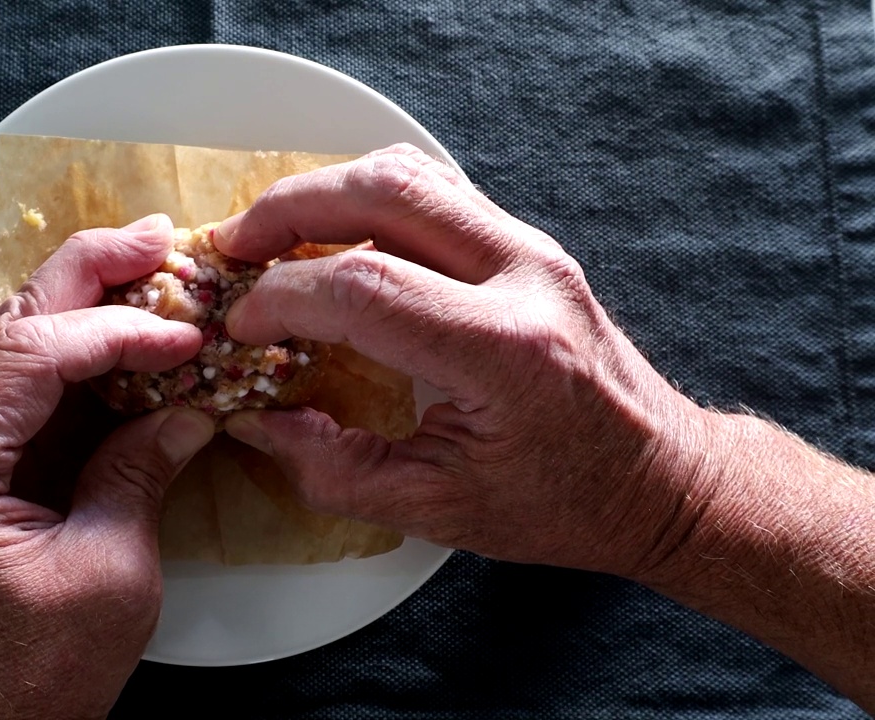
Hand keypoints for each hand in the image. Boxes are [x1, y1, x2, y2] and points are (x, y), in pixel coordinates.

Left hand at [0, 215, 214, 719]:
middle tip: (155, 239)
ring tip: (141, 270)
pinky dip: (59, 358)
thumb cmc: (27, 682)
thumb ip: (140, 470)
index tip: (182, 332)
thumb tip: (187, 404)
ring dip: (73, 308)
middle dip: (85, 276)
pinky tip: (105, 334)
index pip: (27, 356)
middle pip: (3, 330)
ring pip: (0, 348)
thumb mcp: (107, 572)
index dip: (114, 328)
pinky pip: (2, 390)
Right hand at [215, 144, 711, 577]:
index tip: (242, 324)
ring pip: (412, 175)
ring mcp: (532, 249)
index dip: (283, 297)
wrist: (660, 477)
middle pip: (385, 193)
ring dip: (327, 191)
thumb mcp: (439, 508)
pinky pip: (437, 191)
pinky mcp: (527, 244)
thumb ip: (334, 469)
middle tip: (233, 244)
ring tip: (271, 232)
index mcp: (504, 351)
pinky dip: (369, 198)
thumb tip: (256, 423)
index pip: (365, 287)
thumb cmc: (563, 502)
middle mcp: (524, 278)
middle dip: (290, 209)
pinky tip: (334, 234)